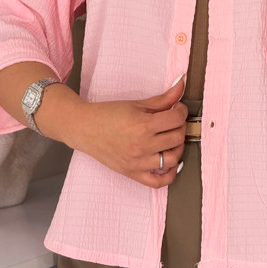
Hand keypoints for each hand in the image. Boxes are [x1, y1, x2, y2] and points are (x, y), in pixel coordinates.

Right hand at [69, 77, 187, 188]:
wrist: (85, 128)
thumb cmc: (108, 114)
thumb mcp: (137, 104)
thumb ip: (163, 98)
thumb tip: (181, 85)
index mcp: (143, 125)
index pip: (176, 119)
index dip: (181, 111)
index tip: (177, 109)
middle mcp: (142, 146)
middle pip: (177, 138)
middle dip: (180, 126)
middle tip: (173, 121)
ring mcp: (137, 162)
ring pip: (173, 159)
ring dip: (177, 147)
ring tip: (170, 138)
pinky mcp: (132, 173)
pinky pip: (158, 182)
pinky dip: (169, 174)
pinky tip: (169, 162)